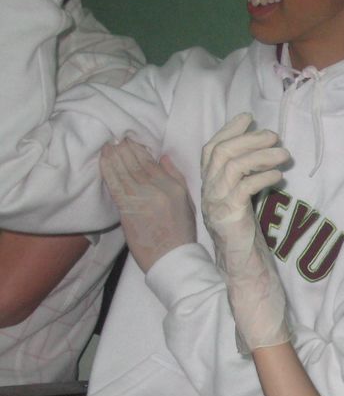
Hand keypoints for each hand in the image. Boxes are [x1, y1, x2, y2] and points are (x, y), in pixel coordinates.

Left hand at [100, 139, 195, 272]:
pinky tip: (103, 159)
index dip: (138, 148)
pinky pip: (114, 183)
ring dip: (113, 155)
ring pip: (123, 170)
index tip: (129, 139)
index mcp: (173, 187)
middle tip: (115, 137)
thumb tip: (163, 157)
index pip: (152, 162)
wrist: (172, 258)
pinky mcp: (126, 208)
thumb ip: (176, 178)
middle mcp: (156, 189)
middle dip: (124, 148)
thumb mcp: (187, 202)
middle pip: (135, 162)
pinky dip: (107, 169)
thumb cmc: (181, 233)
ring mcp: (140, 198)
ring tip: (107, 144)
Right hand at [200, 113, 291, 352]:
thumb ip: (247, 179)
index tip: (248, 117)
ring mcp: (215, 204)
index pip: (211, 150)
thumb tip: (266, 153)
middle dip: (247, 138)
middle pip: (220, 152)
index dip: (228, 130)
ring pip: (231, 166)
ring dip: (260, 155)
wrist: (243, 271)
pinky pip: (243, 188)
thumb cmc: (247, 237)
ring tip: (284, 153)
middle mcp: (207, 192)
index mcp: (209, 186)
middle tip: (273, 134)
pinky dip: (262, 177)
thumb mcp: (245, 201)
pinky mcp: (229, 217)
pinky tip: (279, 176)